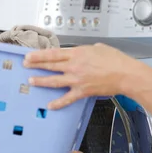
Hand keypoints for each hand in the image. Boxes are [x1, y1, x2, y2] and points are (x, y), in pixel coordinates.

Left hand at [23, 43, 141, 109]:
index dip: (39, 55)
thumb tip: (83, 52)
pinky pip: (67, 98)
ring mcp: (77, 79)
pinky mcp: (82, 91)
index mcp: (77, 53)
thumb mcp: (98, 48)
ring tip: (32, 81)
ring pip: (54, 81)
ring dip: (41, 81)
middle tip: (26, 65)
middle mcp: (74, 66)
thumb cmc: (115, 60)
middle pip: (50, 65)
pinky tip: (50, 105)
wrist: (125, 74)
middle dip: (36, 65)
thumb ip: (87, 50)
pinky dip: (58, 103)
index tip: (29, 55)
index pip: (53, 53)